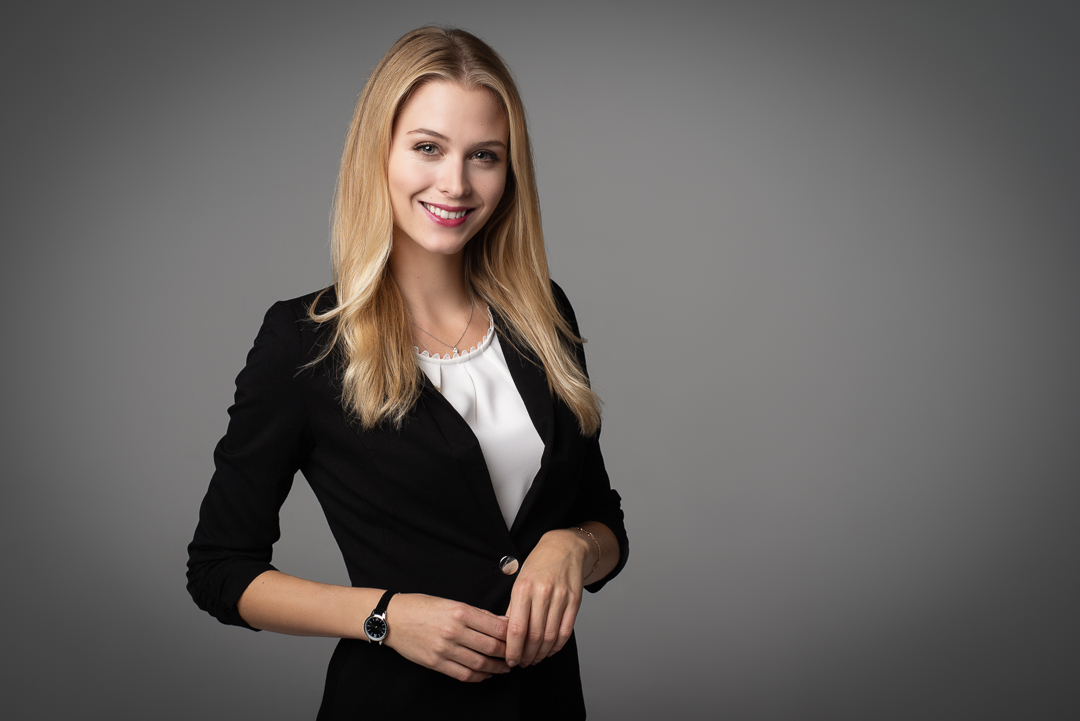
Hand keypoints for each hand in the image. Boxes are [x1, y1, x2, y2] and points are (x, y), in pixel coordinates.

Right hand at [382, 593, 511, 681]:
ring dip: (497, 668)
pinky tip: (486, 674)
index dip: (512, 635)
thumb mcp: (451, 602)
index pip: (496, 626)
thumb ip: (477, 613)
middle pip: (491, 647)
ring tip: (505, 667)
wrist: (392, 618)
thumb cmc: (422, 606)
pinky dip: (479, 676)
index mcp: (460, 611)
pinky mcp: (436, 663)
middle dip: (508, 653)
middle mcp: (454, 631)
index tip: (520, 637)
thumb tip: (502, 622)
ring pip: (480, 663)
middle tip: (517, 655)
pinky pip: (463, 674)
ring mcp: (444, 649)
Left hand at [504, 529, 591, 667]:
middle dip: (526, 655)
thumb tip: (506, 636)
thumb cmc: (538, 565)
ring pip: (550, 636)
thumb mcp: (519, 582)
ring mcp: (560, 597)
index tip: (510, 660)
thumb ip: (514, 608)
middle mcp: (542, 592)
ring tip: (534, 659)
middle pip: (534, 636)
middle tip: (522, 663)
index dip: (513, 649)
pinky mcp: (575, 601)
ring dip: (541, 653)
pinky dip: (557, 646)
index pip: (516, 628)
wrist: (564, 548)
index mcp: (523, 588)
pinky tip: (549, 650)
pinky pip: (565, 631)